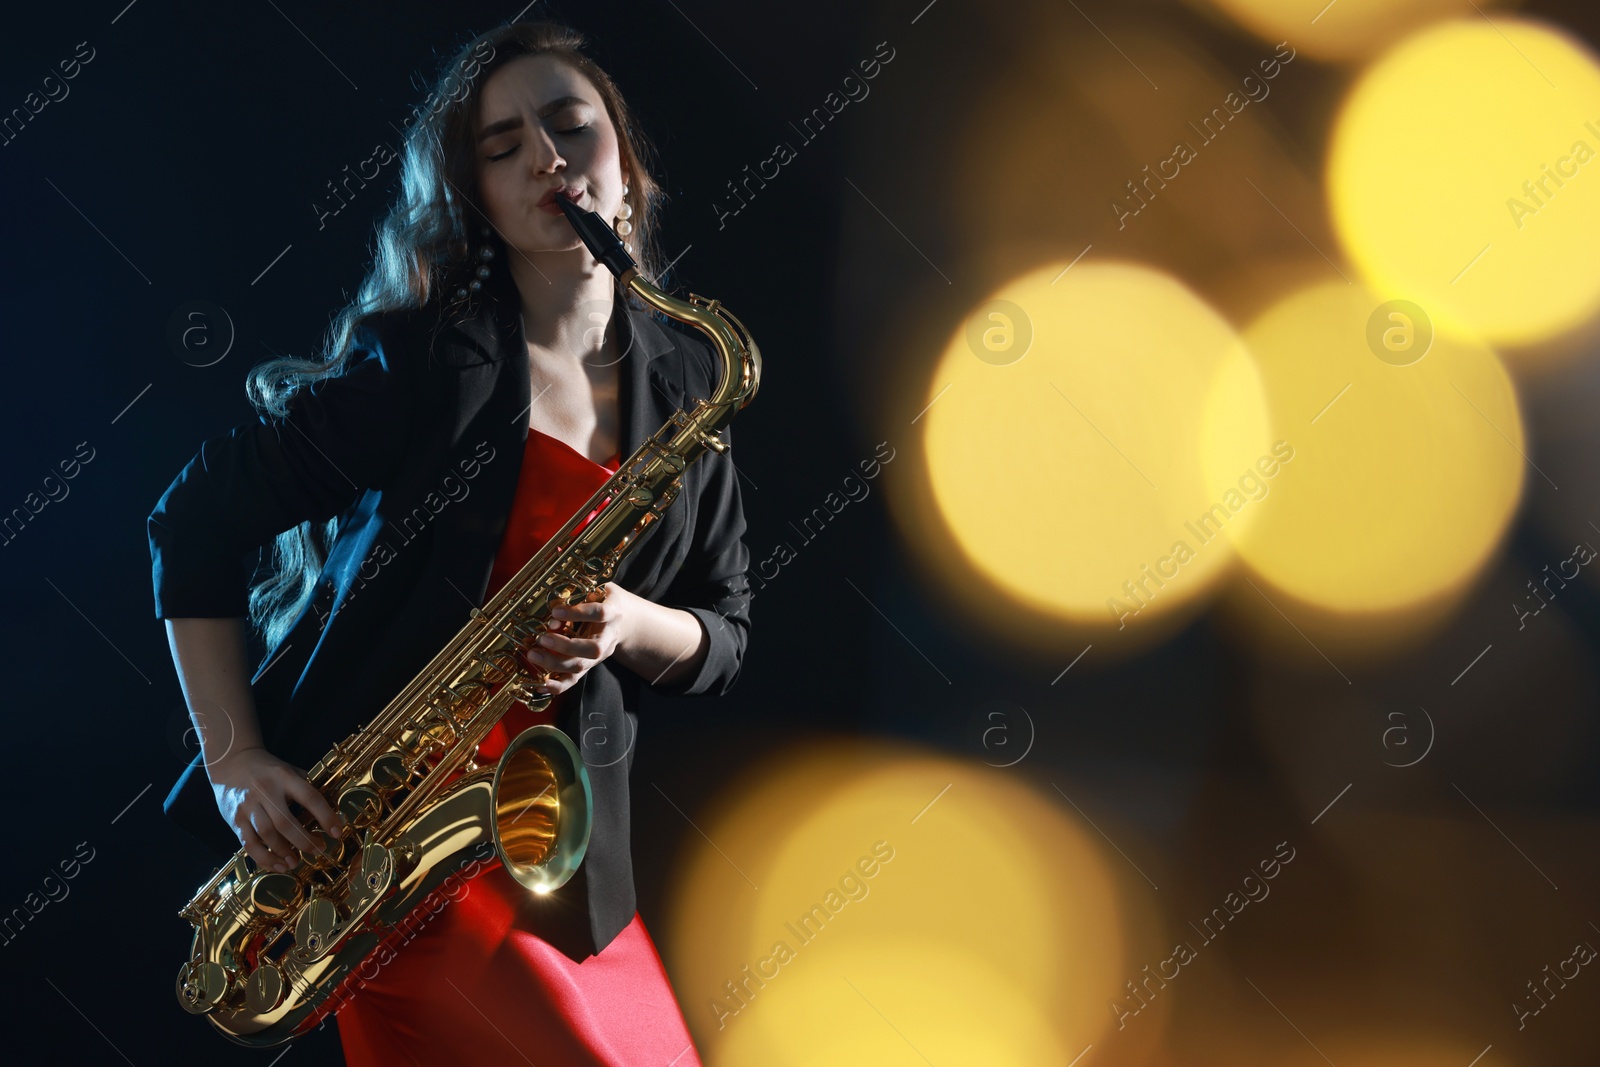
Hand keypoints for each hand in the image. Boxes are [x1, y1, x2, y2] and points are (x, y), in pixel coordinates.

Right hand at [208, 747, 346, 872]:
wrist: (231, 762)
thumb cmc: (268, 770)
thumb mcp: (290, 771)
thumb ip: (307, 789)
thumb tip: (332, 814)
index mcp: (284, 777)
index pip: (309, 797)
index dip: (326, 816)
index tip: (337, 832)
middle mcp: (265, 791)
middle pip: (285, 822)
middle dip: (304, 841)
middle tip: (317, 850)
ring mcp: (247, 806)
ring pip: (266, 834)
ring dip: (283, 852)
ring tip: (296, 862)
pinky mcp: (235, 819)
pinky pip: (249, 843)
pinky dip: (264, 858)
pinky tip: (277, 865)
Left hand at [522, 582, 633, 696]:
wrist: (626, 621)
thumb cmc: (607, 601)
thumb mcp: (599, 589)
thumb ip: (580, 593)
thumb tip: (552, 603)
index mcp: (613, 613)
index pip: (599, 614)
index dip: (578, 613)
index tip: (556, 612)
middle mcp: (609, 637)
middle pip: (592, 649)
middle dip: (565, 646)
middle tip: (542, 639)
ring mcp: (600, 654)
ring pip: (581, 666)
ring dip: (555, 663)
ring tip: (533, 655)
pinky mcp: (589, 665)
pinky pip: (575, 679)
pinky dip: (558, 685)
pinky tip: (541, 685)